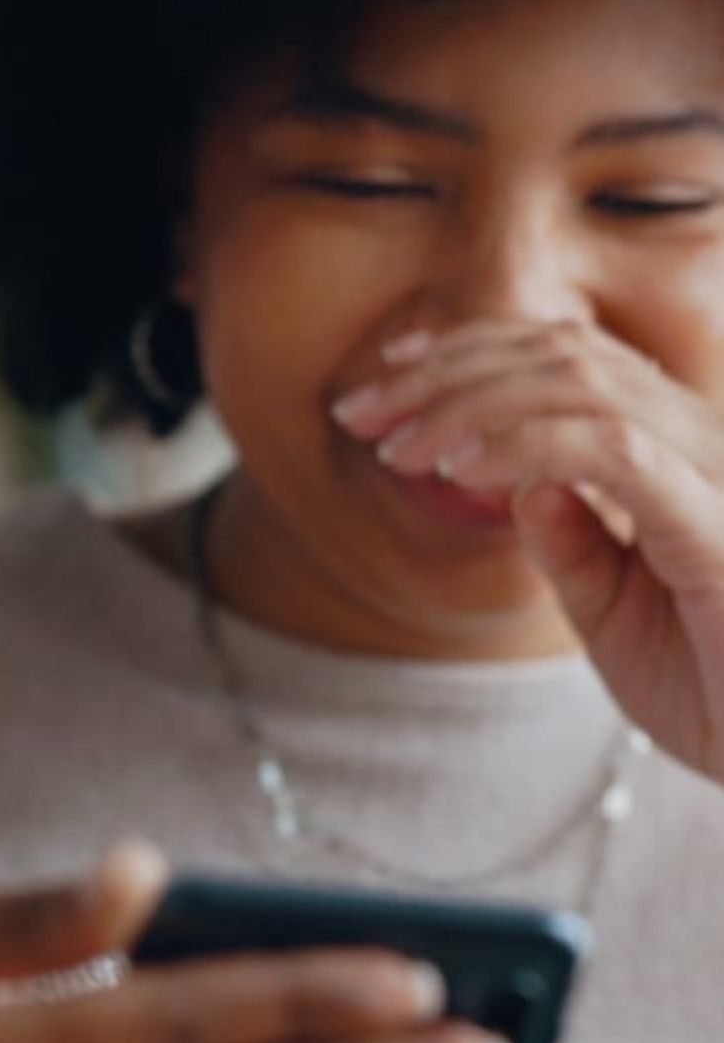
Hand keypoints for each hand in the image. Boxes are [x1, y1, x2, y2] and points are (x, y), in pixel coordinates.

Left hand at [332, 317, 723, 774]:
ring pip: (578, 383)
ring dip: (465, 404)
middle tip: (355, 413)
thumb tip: (514, 480)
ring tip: (397, 450)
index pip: (569, 355)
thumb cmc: (715, 692)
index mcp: (678, 448)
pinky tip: (460, 472)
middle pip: (560, 354)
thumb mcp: (612, 611)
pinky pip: (612, 450)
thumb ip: (567, 541)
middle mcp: (703, 440)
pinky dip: (523, 447)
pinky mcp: (716, 523)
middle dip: (442, 374)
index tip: (385, 374)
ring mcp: (715, 472)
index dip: (470, 350)